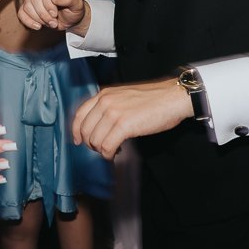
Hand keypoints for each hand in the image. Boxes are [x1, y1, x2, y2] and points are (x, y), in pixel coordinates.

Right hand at [17, 0, 85, 31]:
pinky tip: (38, 26)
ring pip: (27, 5)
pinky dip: (28, 21)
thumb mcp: (77, 5)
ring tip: (50, 24)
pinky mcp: (27, 6)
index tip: (55, 14)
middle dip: (44, 14)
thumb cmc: (74, 10)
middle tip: (54, 22)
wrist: (70, 19)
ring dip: (38, 18)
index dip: (48, 3)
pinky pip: (21, 12)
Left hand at [72, 79, 191, 159]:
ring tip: (112, 150)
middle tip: (101, 149)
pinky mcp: (123, 125)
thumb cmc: (154, 99)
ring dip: (102, 150)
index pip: (79, 114)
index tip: (79, 140)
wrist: (172, 98)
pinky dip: (109, 154)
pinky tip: (116, 153)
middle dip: (91, 144)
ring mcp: (113, 113)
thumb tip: (100, 126)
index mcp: (104, 94)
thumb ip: (109, 106)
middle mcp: (105, 102)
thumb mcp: (124, 96)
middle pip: (85, 130)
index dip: (76, 131)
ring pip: (95, 140)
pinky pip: (107, 146)